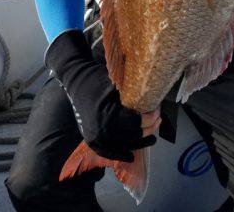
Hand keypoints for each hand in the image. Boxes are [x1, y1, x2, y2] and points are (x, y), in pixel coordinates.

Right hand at [45, 30, 158, 161]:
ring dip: (139, 143)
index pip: (136, 122)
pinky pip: (108, 152)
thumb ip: (131, 93)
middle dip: (148, 129)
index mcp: (108, 114)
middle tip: (158, 120)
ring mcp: (95, 137)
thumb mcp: (116, 82)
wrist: (75, 80)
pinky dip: (120, 154)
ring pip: (123, 145)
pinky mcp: (90, 139)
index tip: (158, 111)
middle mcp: (101, 129)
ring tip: (152, 138)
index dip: (150, 118)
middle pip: (132, 135)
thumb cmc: (97, 78)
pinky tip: (131, 156)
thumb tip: (153, 98)